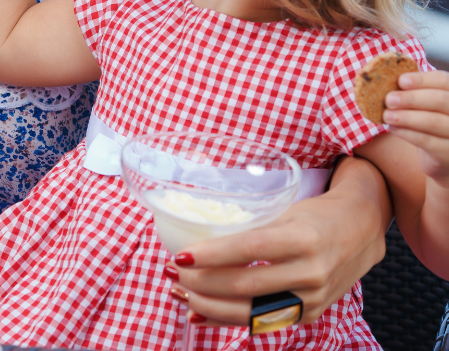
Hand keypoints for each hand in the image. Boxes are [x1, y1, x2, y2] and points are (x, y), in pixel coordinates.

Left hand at [168, 171, 386, 327]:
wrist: (363, 229)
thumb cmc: (317, 213)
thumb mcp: (286, 211)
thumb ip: (251, 230)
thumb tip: (200, 243)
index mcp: (302, 238)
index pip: (248, 249)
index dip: (211, 255)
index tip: (179, 256)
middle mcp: (310, 272)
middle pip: (244, 286)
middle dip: (200, 284)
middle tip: (171, 273)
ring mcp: (313, 298)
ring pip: (250, 311)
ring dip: (207, 306)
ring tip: (178, 294)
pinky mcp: (311, 314)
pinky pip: (262, 322)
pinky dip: (227, 320)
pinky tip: (199, 316)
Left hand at [384, 70, 448, 186]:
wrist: (440, 154)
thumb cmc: (429, 120)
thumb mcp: (425, 103)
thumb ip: (413, 91)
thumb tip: (386, 79)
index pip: (443, 80)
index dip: (421, 79)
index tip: (400, 80)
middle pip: (439, 100)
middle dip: (411, 98)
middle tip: (389, 99)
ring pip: (433, 121)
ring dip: (405, 117)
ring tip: (386, 115)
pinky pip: (427, 141)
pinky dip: (406, 133)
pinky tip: (392, 128)